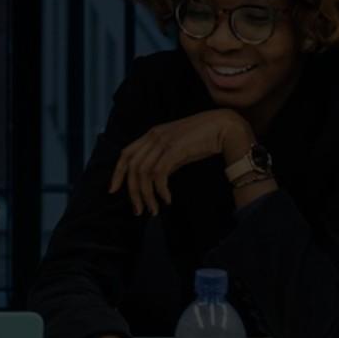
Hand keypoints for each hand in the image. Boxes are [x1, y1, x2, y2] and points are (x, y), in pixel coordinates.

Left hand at [109, 111, 246, 216]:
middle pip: (132, 167)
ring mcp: (163, 141)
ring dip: (147, 195)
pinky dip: (160, 190)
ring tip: (154, 210)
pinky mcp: (174, 148)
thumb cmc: (204, 139)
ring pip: (143, 173)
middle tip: (139, 210)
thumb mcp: (178, 149)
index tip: (113, 190)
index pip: (125, 154)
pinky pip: (159, 174)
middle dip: (133, 192)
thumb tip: (155, 181)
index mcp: (152, 134)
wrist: (224, 127)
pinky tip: (167, 199)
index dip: (117, 173)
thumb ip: (164, 160)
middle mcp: (154, 136)